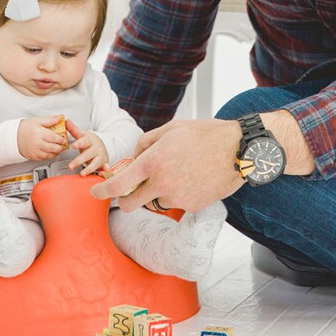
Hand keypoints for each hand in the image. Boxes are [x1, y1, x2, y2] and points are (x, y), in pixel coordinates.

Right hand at [17, 116, 69, 160]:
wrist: (13, 136)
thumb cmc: (25, 128)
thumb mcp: (37, 121)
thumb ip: (49, 120)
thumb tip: (59, 119)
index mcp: (39, 133)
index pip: (55, 138)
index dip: (62, 139)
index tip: (64, 138)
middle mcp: (38, 143)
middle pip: (54, 148)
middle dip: (61, 147)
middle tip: (63, 145)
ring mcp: (35, 151)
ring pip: (50, 155)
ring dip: (56, 152)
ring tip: (58, 148)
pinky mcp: (33, 157)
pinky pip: (44, 158)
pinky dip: (49, 156)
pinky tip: (51, 151)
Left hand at [66, 120, 109, 175]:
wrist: (103, 145)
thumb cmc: (90, 142)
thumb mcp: (83, 135)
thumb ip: (73, 129)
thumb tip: (66, 121)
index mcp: (90, 140)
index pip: (84, 141)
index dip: (79, 143)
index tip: (73, 145)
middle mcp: (96, 148)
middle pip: (88, 154)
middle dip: (79, 160)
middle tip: (71, 166)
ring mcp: (100, 156)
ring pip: (95, 163)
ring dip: (89, 168)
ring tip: (82, 174)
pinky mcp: (104, 163)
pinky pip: (105, 167)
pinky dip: (105, 169)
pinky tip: (104, 171)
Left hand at [90, 118, 244, 212]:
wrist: (240, 150)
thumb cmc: (205, 134)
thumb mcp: (171, 129)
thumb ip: (146, 143)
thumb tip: (133, 158)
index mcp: (153, 161)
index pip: (118, 185)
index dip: (102, 191)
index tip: (96, 192)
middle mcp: (162, 183)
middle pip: (131, 204)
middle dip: (127, 199)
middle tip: (133, 190)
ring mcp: (178, 197)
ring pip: (155, 203)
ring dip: (158, 193)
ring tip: (178, 174)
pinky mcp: (192, 206)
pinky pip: (176, 203)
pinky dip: (179, 195)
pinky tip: (193, 179)